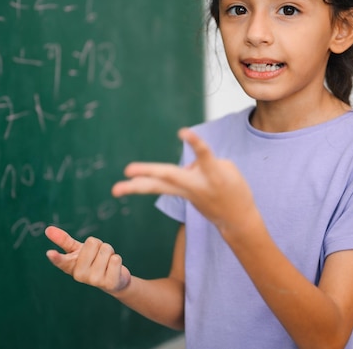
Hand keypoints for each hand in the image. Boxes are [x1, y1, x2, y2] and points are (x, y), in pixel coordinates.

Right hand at [45, 226, 130, 293]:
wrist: (113, 280)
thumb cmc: (92, 261)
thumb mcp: (77, 250)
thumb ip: (63, 240)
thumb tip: (48, 228)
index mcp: (70, 266)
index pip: (61, 261)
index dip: (56, 257)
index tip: (50, 253)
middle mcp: (80, 275)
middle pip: (92, 242)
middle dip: (99, 244)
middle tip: (98, 255)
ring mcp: (94, 281)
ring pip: (105, 249)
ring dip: (109, 252)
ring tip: (106, 262)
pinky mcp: (109, 283)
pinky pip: (116, 259)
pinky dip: (117, 259)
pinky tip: (113, 268)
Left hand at [112, 128, 257, 231]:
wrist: (237, 220)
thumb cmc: (235, 189)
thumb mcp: (226, 169)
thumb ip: (202, 162)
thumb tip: (184, 166)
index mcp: (213, 175)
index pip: (203, 155)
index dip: (194, 143)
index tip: (182, 131)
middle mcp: (196, 185)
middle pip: (169, 176)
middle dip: (148, 172)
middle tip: (127, 170)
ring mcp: (187, 194)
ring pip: (158, 187)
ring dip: (135, 187)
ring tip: (115, 189)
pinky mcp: (182, 197)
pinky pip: (164, 186)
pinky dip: (155, 180)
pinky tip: (143, 182)